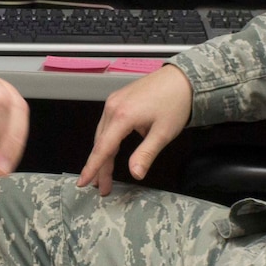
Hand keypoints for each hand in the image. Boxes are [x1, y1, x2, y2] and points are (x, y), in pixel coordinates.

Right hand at [77, 65, 192, 195]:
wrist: (182, 78)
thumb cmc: (176, 102)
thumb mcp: (163, 133)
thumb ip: (146, 154)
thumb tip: (135, 174)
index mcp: (122, 116)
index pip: (103, 148)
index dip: (93, 168)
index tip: (83, 182)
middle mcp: (113, 107)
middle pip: (101, 142)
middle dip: (100, 166)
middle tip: (103, 187)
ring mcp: (114, 101)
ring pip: (103, 133)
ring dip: (103, 154)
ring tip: (105, 174)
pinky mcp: (119, 99)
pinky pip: (107, 123)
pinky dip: (107, 140)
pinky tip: (112, 151)